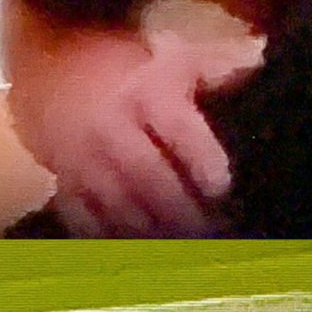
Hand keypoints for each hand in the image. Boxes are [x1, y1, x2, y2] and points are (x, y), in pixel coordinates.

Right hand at [55, 31, 262, 240]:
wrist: (52, 65)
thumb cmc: (127, 66)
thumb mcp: (172, 58)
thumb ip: (217, 67)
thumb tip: (259, 62)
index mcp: (146, 93)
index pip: (177, 128)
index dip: (202, 160)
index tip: (221, 186)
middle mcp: (112, 127)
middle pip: (148, 176)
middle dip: (181, 209)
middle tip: (210, 232)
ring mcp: (83, 158)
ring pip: (118, 204)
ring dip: (153, 231)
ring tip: (182, 250)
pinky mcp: (65, 181)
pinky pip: (86, 219)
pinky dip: (113, 239)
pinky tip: (139, 253)